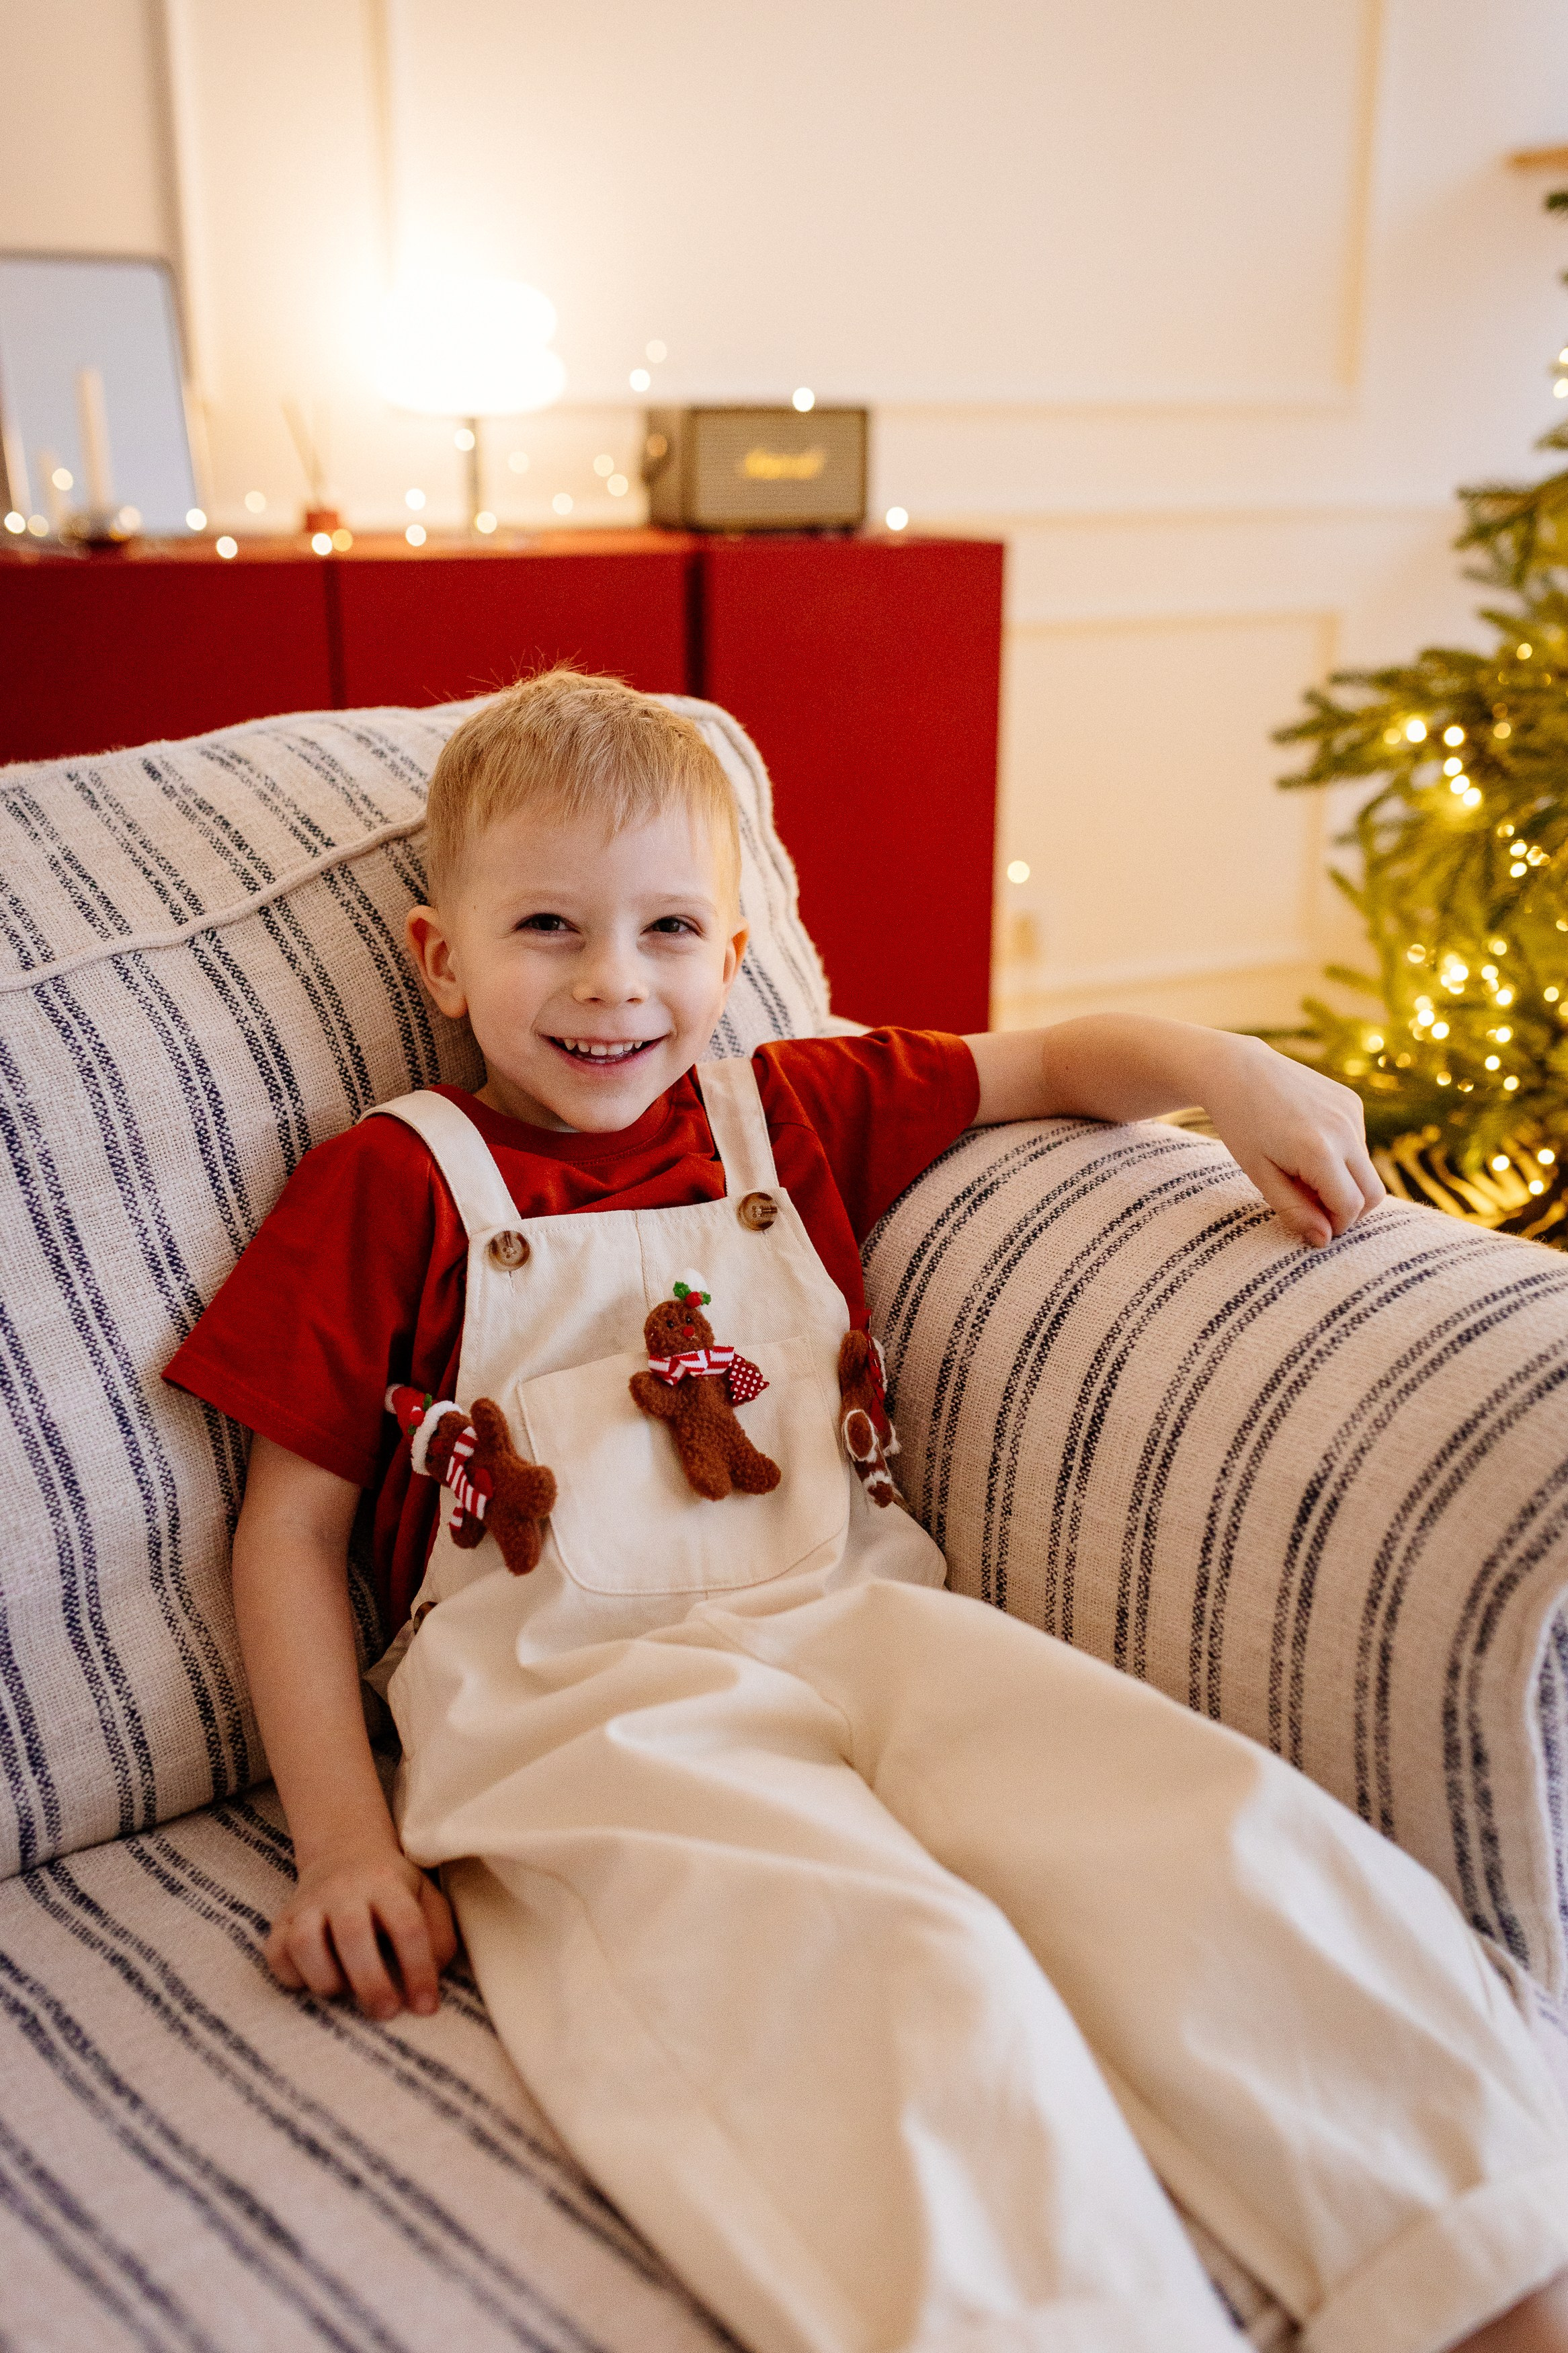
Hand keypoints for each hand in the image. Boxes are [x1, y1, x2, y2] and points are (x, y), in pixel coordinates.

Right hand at [266, 1840, 457, 2018]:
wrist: (344, 1851)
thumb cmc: (392, 1887)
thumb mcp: (425, 1897)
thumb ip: (439, 1934)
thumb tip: (434, 1975)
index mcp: (386, 1883)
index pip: (407, 1926)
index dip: (419, 1971)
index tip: (426, 2007)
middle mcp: (344, 1890)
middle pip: (353, 1935)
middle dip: (371, 1982)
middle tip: (386, 2012)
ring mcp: (308, 1904)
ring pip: (305, 1943)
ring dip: (326, 1979)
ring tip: (344, 1991)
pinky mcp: (282, 1921)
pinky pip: (276, 1954)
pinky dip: (292, 1977)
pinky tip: (314, 1981)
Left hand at [1200, 1036, 1384, 1248]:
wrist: (1237, 1070)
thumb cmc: (1242, 1126)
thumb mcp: (1260, 1175)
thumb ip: (1294, 1210)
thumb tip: (1324, 1240)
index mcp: (1319, 1152)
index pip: (1350, 1208)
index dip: (1334, 1225)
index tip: (1311, 1226)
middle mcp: (1344, 1130)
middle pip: (1372, 1194)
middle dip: (1348, 1210)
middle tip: (1311, 1206)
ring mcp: (1351, 1112)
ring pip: (1366, 1169)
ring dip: (1342, 1181)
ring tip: (1300, 1172)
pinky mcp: (1351, 1101)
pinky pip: (1358, 1143)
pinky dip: (1341, 1156)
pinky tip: (1306, 1144)